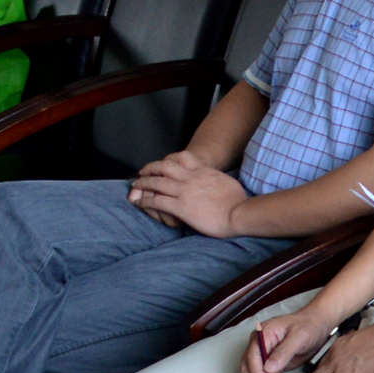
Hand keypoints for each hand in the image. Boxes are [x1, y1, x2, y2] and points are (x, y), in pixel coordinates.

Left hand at [128, 156, 247, 237]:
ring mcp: (185, 192)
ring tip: (135, 186)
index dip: (168, 160)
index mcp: (204, 171)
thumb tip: (217, 181)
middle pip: (164, 167)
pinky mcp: (181, 207)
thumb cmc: (239, 202)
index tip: (162, 164)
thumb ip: (217, 179)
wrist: (239, 214)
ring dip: (143, 183)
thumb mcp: (228, 183)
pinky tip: (139, 203)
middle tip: (141, 172)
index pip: (182, 158)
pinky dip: (145, 201)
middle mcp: (191, 178)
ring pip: (157, 182)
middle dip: (150, 168)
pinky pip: (157, 201)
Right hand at [242, 305, 343, 372]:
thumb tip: (268, 369)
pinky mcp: (269, 364)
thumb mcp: (299, 337)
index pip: (252, 357)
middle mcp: (258, 345)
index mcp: (263, 334)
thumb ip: (284, 352)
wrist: (317, 324)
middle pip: (248, 370)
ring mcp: (262, 355)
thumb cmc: (309, 325)